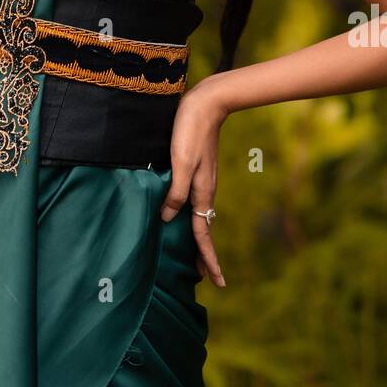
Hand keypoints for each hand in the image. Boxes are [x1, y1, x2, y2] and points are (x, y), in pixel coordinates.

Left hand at [160, 79, 228, 287]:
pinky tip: (185, 216)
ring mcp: (203, 180)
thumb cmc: (190, 131)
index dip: (208, 260)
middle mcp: (205, 190)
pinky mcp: (198, 170)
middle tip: (206, 279)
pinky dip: (193, 218)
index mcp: (202, 192)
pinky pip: (196, 202)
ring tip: (196, 256)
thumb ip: (175, 192)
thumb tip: (168, 219)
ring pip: (201, 216)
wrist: (206, 103)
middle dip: (206, 255)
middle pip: (205, 229)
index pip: (204, 234)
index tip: (217, 283)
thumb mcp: (181, 163)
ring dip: (199, 238)